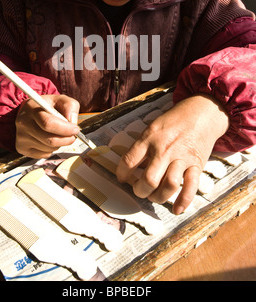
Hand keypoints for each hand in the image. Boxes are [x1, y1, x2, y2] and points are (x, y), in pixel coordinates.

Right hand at [15, 94, 79, 158]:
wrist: (28, 112)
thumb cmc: (46, 106)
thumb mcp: (60, 99)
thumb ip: (70, 106)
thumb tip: (72, 122)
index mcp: (32, 108)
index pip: (48, 123)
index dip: (65, 129)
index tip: (75, 129)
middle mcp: (24, 123)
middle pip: (50, 140)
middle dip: (66, 139)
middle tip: (73, 135)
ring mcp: (21, 138)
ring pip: (49, 148)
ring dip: (60, 144)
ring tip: (58, 134)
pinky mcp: (22, 148)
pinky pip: (44, 154)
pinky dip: (52, 149)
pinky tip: (49, 139)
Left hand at [116, 95, 228, 214]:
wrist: (201, 113)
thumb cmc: (174, 121)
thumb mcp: (153, 127)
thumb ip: (143, 146)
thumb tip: (132, 168)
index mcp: (149, 138)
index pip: (129, 161)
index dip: (122, 174)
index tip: (122, 179)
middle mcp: (164, 149)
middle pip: (149, 180)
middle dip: (140, 191)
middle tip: (139, 190)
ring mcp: (181, 158)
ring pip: (169, 186)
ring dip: (158, 197)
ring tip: (154, 196)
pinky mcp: (196, 164)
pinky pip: (191, 187)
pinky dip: (183, 201)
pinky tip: (176, 209)